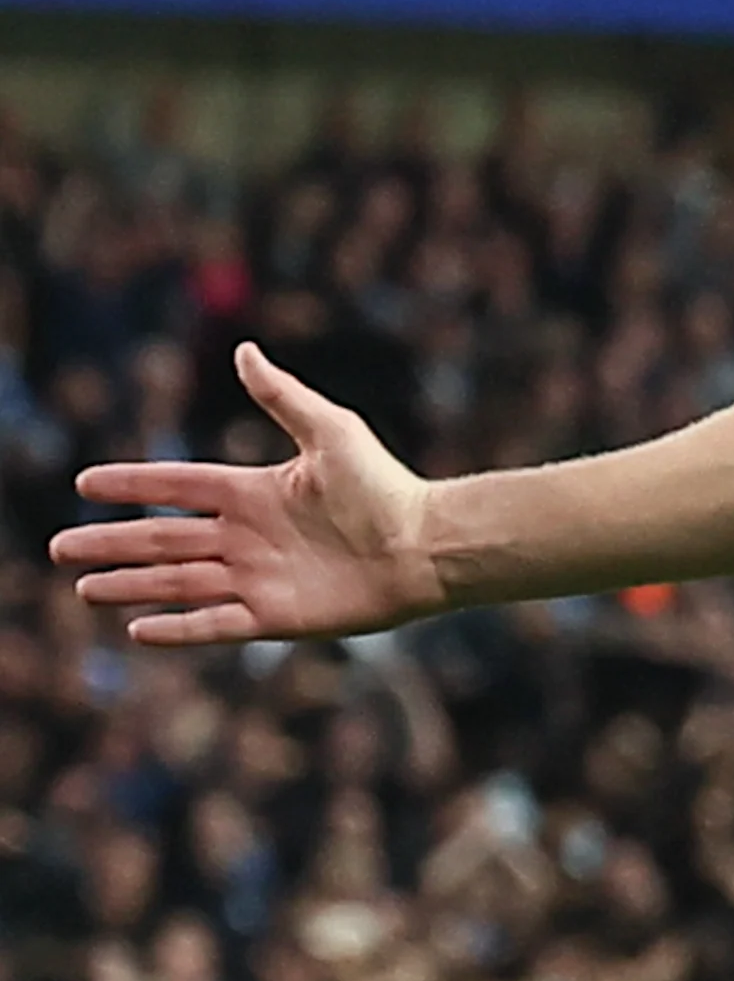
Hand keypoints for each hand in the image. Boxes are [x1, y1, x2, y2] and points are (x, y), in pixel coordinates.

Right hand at [48, 344, 443, 645]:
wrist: (427, 546)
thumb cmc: (386, 487)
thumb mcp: (332, 432)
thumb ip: (283, 397)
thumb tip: (245, 350)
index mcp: (254, 491)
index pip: (177, 486)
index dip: (132, 484)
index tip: (85, 483)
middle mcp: (247, 536)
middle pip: (162, 540)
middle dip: (111, 543)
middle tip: (59, 546)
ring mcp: (256, 578)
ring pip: (176, 584)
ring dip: (129, 586)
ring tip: (83, 588)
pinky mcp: (273, 616)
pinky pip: (212, 624)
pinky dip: (175, 628)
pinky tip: (137, 630)